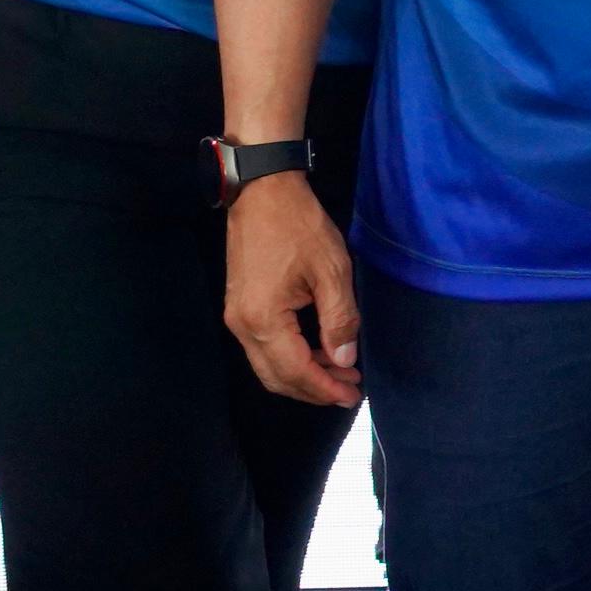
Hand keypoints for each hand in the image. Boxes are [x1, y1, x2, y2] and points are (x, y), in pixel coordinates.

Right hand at [225, 175, 362, 406]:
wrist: (262, 193)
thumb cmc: (299, 226)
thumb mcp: (331, 270)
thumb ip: (339, 319)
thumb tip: (344, 359)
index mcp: (263, 319)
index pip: (295, 371)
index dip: (325, 389)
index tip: (353, 397)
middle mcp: (242, 326)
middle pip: (277, 377)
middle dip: (314, 389)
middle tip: (350, 389)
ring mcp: (236, 318)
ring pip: (269, 365)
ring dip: (304, 374)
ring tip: (342, 371)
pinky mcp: (240, 308)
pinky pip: (265, 348)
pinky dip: (292, 357)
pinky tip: (320, 351)